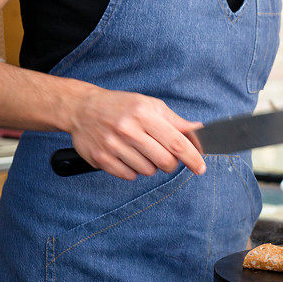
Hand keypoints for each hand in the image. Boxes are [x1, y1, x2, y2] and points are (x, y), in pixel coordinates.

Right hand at [68, 88, 205, 179]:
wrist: (82, 108)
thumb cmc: (122, 107)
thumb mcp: (150, 105)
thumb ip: (176, 121)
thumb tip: (200, 132)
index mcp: (144, 114)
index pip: (176, 143)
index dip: (193, 158)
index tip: (200, 168)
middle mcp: (128, 129)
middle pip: (165, 162)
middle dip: (170, 163)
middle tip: (163, 154)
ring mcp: (113, 145)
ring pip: (148, 171)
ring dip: (150, 165)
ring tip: (138, 149)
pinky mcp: (101, 159)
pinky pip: (130, 176)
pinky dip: (133, 170)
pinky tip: (126, 155)